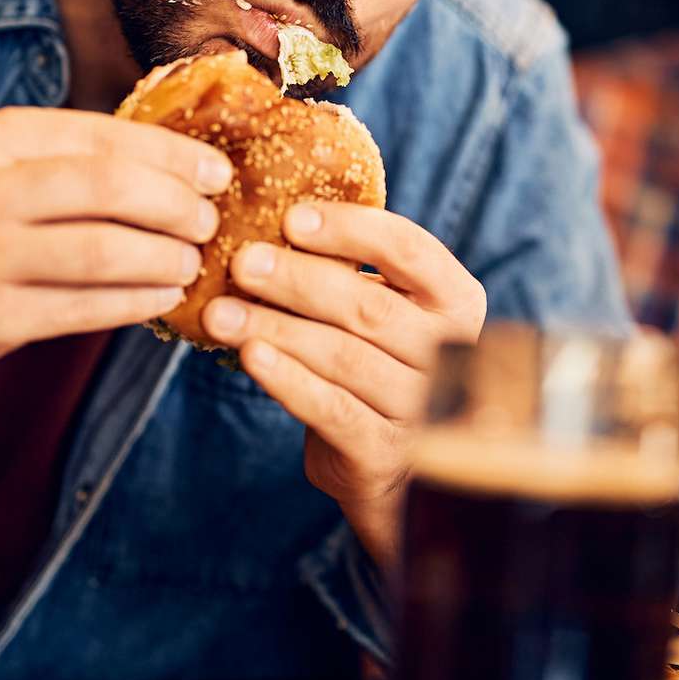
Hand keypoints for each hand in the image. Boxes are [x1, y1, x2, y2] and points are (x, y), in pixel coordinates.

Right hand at [0, 107, 233, 373]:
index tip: (217, 171)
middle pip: (107, 189)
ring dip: (163, 258)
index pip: (101, 136)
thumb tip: (182, 159)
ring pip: (102, 253)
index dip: (171, 155)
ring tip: (191, 260)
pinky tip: (163, 295)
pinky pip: (83, 308)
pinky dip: (136, 302)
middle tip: (207, 219)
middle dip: (174, 205)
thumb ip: (71, 154)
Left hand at [199, 202, 484, 566]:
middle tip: (242, 263)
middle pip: (369, 307)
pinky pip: (331, 410)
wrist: (384, 460)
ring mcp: (420, 406)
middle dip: (298, 281)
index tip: (291, 219)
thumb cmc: (373, 361)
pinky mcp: (384, 453)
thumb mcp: (378, 309)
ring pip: (343, 358)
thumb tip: (274, 221)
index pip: (409, 250)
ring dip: (276, 329)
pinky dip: (288, 380)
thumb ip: (350, 268)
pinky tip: (251, 356)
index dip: (350, 229)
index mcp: (456, 299)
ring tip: (222, 313)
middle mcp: (450, 352)